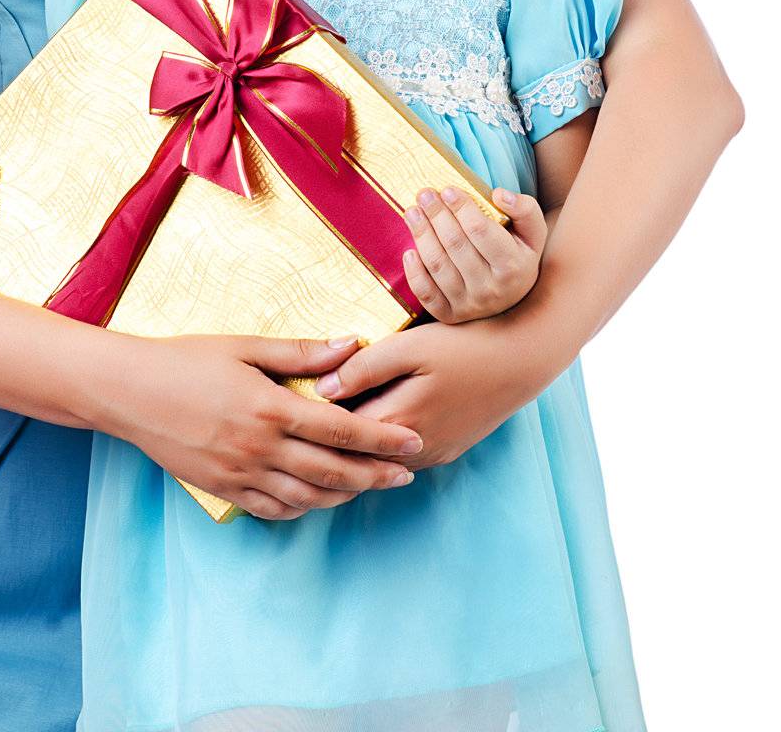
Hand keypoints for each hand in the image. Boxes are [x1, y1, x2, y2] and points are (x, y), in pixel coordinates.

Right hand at [100, 332, 425, 520]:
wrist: (129, 391)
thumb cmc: (187, 359)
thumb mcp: (245, 346)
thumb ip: (301, 352)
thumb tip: (352, 344)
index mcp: (270, 407)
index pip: (341, 430)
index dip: (382, 439)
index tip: (413, 442)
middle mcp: (259, 447)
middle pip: (332, 472)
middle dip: (375, 475)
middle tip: (407, 475)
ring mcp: (240, 474)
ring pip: (306, 497)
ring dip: (343, 495)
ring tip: (368, 487)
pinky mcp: (223, 490)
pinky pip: (272, 509)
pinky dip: (301, 508)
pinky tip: (317, 499)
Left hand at [315, 317, 551, 470]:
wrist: (523, 358)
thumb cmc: (465, 344)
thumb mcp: (409, 346)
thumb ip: (363, 368)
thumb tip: (320, 388)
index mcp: (397, 424)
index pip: (336, 437)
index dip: (308, 422)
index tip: (285, 405)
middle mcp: (412, 452)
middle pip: (352, 458)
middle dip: (322, 441)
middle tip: (293, 421)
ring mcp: (432, 455)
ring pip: (375, 463)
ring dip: (350, 446)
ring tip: (320, 425)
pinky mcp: (444, 451)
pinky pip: (398, 459)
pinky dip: (376, 447)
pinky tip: (363, 423)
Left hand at [402, 185, 546, 322]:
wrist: (516, 296)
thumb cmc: (519, 254)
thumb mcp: (533, 231)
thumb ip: (524, 208)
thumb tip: (499, 194)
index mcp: (512, 266)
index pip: (480, 230)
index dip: (461, 207)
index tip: (447, 189)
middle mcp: (492, 290)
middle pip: (455, 245)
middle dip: (436, 215)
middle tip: (424, 194)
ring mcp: (470, 305)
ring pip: (438, 266)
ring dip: (421, 235)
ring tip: (412, 212)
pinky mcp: (451, 315)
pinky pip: (427, 295)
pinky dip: (414, 274)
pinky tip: (409, 252)